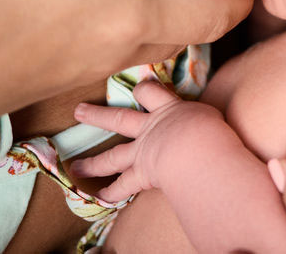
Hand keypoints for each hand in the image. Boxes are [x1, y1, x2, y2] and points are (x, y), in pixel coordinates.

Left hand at [70, 81, 223, 201]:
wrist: (197, 149)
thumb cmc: (210, 129)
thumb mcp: (209, 114)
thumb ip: (203, 117)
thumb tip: (209, 122)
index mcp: (168, 110)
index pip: (151, 93)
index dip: (144, 89)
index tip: (138, 87)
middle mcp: (149, 129)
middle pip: (119, 119)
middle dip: (97, 116)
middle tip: (78, 111)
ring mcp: (142, 153)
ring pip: (112, 157)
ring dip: (92, 163)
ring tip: (75, 166)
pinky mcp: (141, 174)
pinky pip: (123, 186)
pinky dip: (111, 193)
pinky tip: (99, 198)